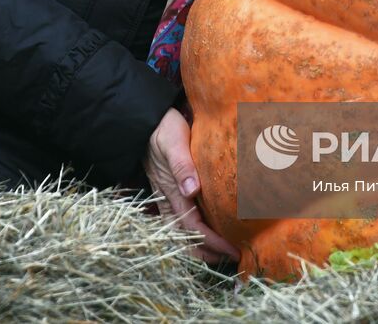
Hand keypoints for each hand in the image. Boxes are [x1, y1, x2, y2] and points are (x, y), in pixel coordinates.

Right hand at [143, 107, 239, 264]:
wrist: (145, 118)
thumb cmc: (162, 127)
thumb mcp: (173, 142)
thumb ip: (182, 165)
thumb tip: (192, 190)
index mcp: (171, 190)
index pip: (193, 226)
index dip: (213, 241)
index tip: (233, 250)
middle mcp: (168, 197)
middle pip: (185, 236)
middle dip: (206, 251)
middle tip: (230, 259)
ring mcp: (166, 194)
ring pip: (180, 230)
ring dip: (199, 244)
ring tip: (219, 253)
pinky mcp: (168, 188)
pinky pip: (179, 217)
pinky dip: (192, 230)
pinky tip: (205, 228)